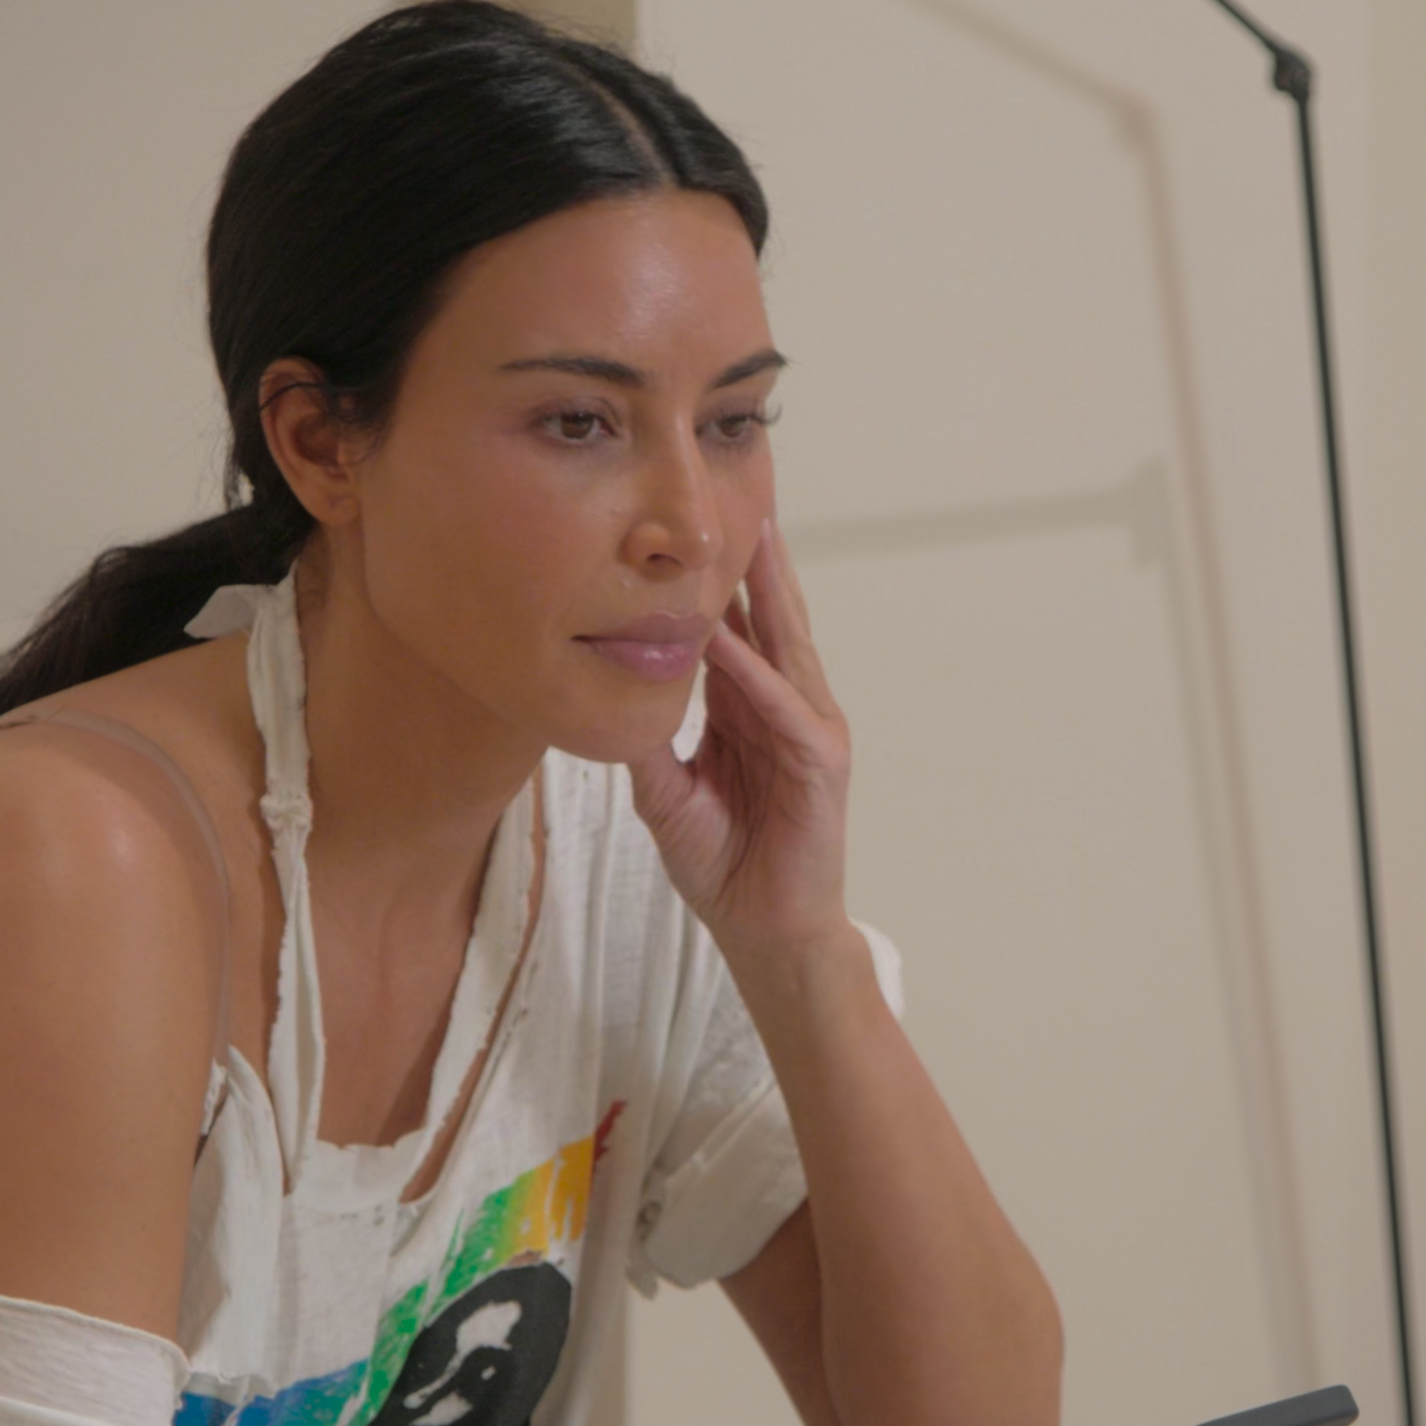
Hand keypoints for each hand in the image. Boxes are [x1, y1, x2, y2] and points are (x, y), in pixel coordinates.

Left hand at [626, 518, 850, 961]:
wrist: (765, 930)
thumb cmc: (724, 865)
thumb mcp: (666, 795)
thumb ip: (646, 745)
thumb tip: (605, 700)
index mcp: (749, 710)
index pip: (735, 630)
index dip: (716, 581)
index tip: (694, 528)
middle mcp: (784, 708)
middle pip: (769, 619)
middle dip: (756, 560)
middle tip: (737, 495)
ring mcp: (808, 730)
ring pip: (785, 645)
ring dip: (768, 590)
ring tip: (753, 533)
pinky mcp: (820, 762)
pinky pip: (782, 706)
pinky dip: (756, 672)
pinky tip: (730, 638)